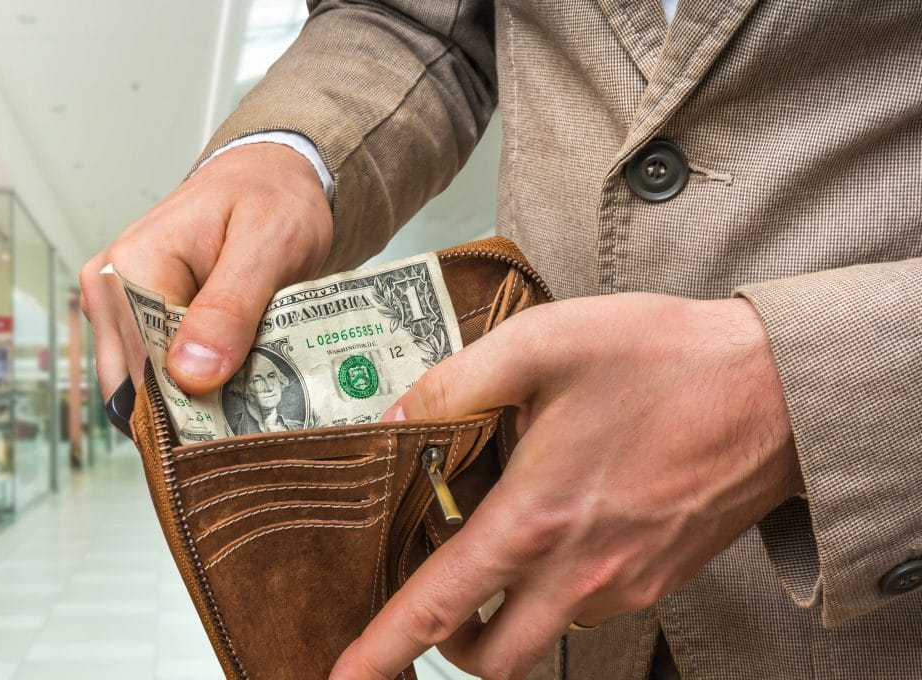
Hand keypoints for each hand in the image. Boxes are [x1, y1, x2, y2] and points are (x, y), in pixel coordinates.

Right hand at [80, 143, 331, 399]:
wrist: (269, 178)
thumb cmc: (272, 200)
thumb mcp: (268, 246)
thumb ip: (230, 308)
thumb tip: (191, 374)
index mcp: (132, 268)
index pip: (147, 371)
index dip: (195, 409)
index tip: (241, 431)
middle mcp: (109, 289)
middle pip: (140, 386)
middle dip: (195, 411)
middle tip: (252, 423)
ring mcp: (116, 306)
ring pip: (146, 388)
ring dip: (195, 403)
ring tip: (248, 401)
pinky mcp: (133, 319)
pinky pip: (154, 374)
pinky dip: (192, 388)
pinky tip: (231, 386)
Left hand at [330, 293, 801, 679]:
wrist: (776, 388)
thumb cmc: (665, 361)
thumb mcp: (544, 343)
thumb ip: (458, 383)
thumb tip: (399, 418)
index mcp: (538, 518)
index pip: (439, 606)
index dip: (383, 648)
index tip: (343, 677)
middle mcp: (579, 571)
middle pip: (493, 658)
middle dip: (448, 643)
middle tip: (434, 593)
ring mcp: (624, 583)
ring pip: (543, 632)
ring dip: (507, 604)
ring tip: (503, 529)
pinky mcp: (658, 577)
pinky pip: (588, 603)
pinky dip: (557, 580)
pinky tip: (562, 514)